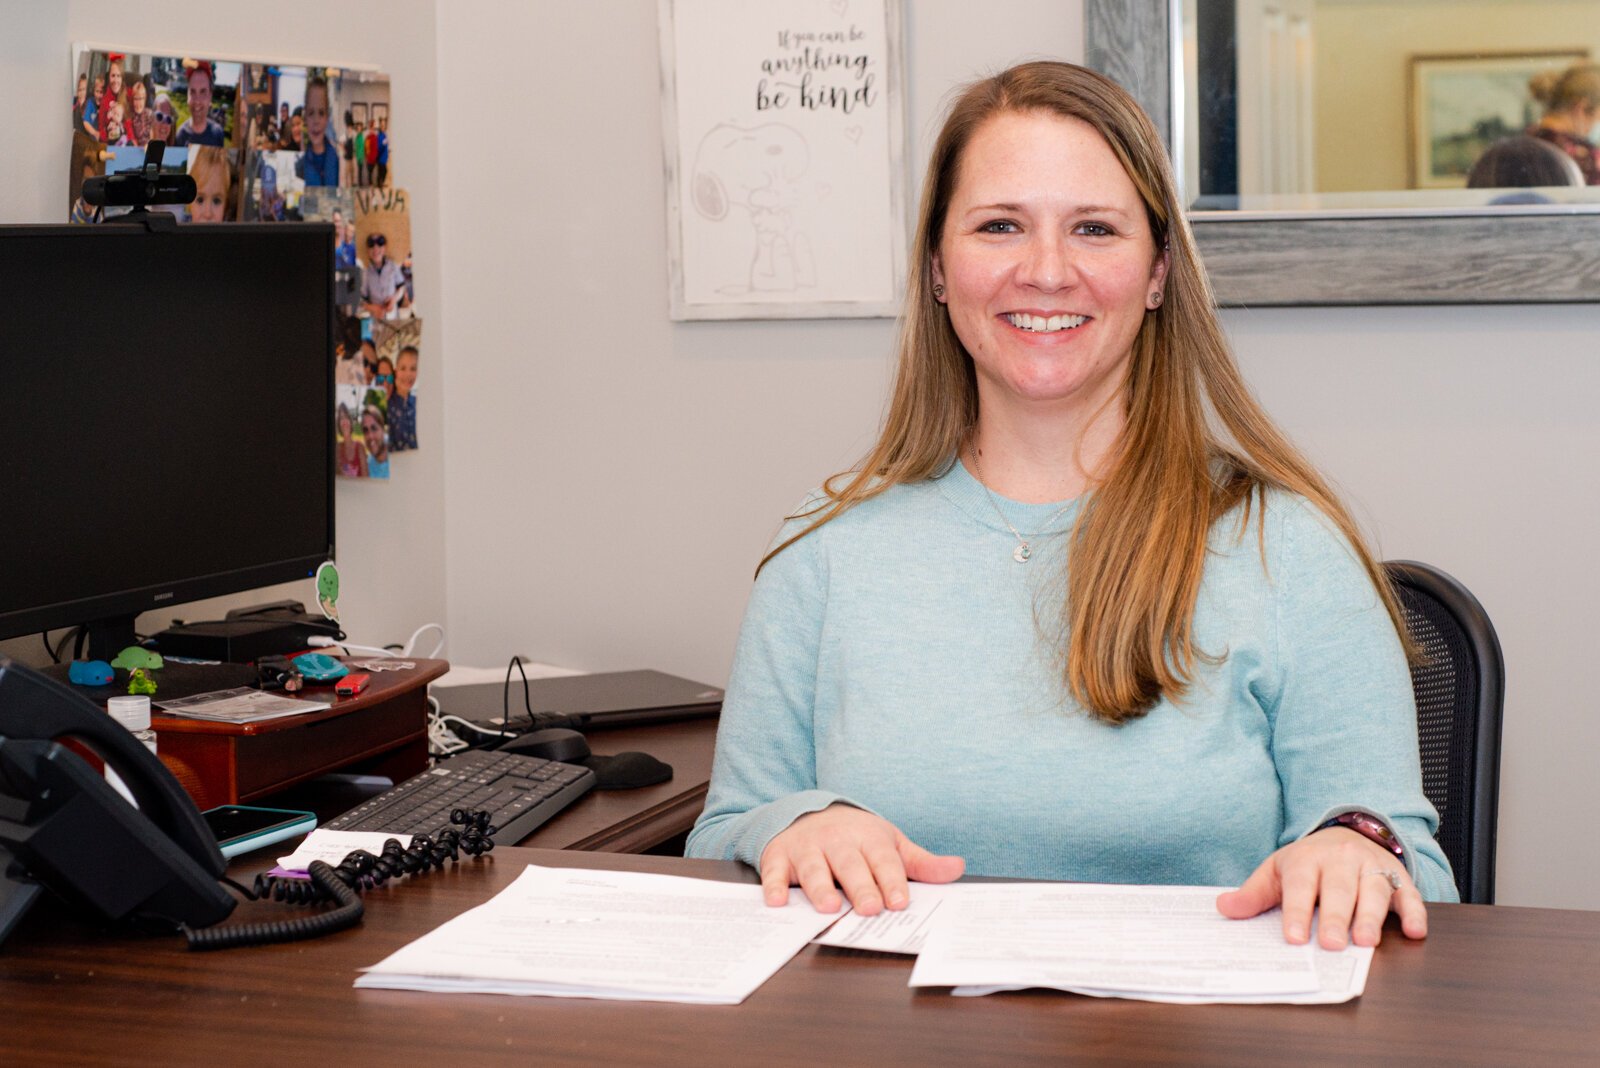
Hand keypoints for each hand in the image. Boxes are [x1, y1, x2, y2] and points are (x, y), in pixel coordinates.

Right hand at [759, 804, 964, 915]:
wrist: (807, 812)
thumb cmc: (855, 837)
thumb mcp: (889, 843)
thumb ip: (920, 863)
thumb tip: (958, 868)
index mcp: (868, 838)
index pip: (883, 860)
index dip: (891, 880)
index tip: (899, 901)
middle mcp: (837, 841)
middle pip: (850, 865)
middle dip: (860, 886)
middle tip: (869, 908)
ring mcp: (806, 848)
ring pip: (814, 868)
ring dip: (820, 887)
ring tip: (828, 907)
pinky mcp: (779, 856)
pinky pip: (774, 871)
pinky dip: (773, 885)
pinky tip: (776, 902)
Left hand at [1216, 827, 1427, 948]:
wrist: (1345, 833)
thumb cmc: (1307, 863)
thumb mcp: (1277, 871)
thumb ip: (1254, 893)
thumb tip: (1223, 908)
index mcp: (1307, 859)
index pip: (1300, 886)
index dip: (1296, 912)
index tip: (1293, 938)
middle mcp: (1341, 860)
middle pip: (1339, 889)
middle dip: (1336, 917)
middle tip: (1330, 944)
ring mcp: (1371, 866)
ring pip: (1375, 890)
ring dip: (1372, 916)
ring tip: (1366, 941)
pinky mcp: (1398, 876)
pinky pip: (1409, 892)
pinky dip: (1415, 911)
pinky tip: (1415, 931)